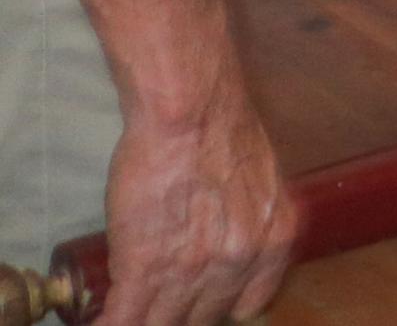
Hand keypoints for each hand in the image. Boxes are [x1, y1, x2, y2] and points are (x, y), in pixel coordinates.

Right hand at [96, 88, 293, 325]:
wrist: (190, 112)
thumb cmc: (221, 132)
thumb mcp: (258, 185)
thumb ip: (247, 225)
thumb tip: (224, 245)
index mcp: (274, 243)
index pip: (245, 305)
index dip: (214, 306)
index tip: (195, 304)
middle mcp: (240, 263)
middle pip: (201, 316)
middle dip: (177, 311)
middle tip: (157, 302)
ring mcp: (191, 269)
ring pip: (162, 321)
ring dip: (143, 318)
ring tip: (130, 312)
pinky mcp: (145, 266)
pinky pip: (126, 317)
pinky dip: (112, 322)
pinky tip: (102, 322)